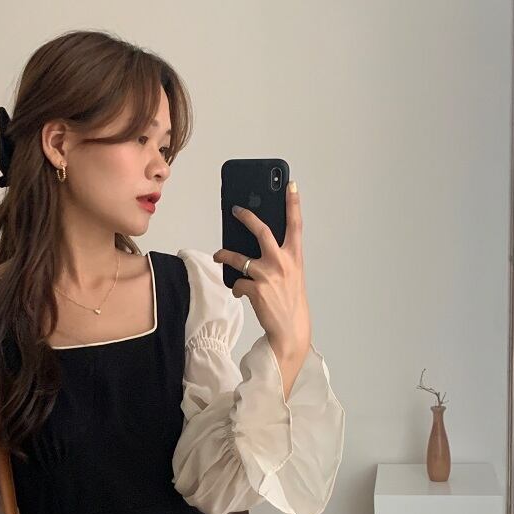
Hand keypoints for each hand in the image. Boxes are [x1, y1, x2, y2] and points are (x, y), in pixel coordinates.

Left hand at [212, 180, 310, 359]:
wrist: (290, 329)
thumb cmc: (290, 301)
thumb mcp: (291, 276)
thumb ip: (279, 259)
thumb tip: (255, 246)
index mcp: (295, 257)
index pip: (295, 225)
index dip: (293, 203)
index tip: (290, 184)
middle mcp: (282, 262)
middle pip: (261, 231)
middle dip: (247, 216)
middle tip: (236, 210)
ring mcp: (268, 275)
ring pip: (238, 257)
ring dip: (224, 255)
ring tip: (218, 255)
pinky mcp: (255, 289)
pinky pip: (237, 282)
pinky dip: (236, 287)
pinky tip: (241, 293)